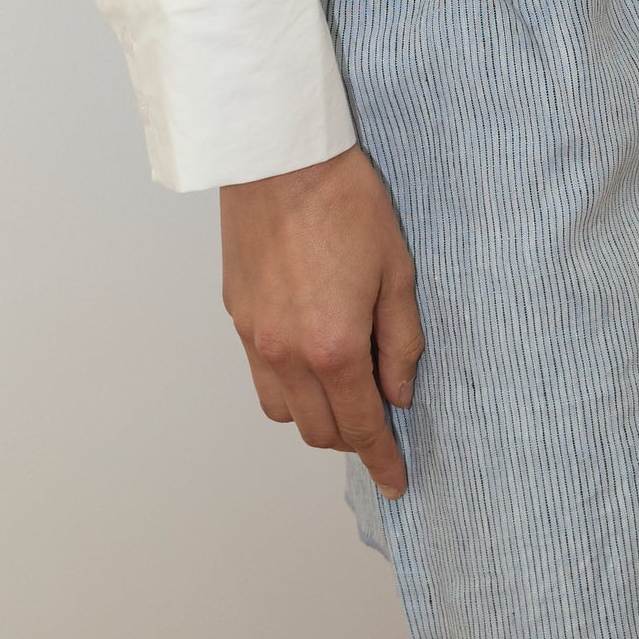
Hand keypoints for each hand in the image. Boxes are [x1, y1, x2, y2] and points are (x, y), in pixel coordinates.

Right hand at [219, 143, 423, 498]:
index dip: (383, 461)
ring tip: (344, 386)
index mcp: (334, 347)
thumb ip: (401, 342)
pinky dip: (287, 386)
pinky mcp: (236, 316)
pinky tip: (310, 358)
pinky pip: (260, 376)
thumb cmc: (345, 201)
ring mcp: (255, 338)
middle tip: (380, 416)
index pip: (362, 427)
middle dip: (353, 438)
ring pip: (284, 412)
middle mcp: (287, 354)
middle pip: (318, 431)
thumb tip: (398, 393)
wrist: (280, 156)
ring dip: (316, 415)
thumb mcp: (397, 270)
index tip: (396, 482)